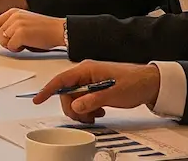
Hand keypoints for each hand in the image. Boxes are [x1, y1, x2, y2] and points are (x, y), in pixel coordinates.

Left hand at [0, 8, 64, 53]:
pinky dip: (17, 49)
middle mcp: (13, 15)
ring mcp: (17, 24)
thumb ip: (10, 27)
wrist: (58, 30)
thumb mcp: (23, 23)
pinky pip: (11, 47)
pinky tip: (26, 45)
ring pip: (2, 41)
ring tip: (21, 44)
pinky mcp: (21, 33)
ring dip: (9, 46)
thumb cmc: (43, 30)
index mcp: (12, 12)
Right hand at [33, 61, 160, 123]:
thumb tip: (75, 106)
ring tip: (95, 115)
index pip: (61, 79)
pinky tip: (98, 112)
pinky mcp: (95, 87)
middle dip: (72, 108)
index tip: (38, 99)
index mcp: (87, 69)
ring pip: (75, 98)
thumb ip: (91, 100)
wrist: (149, 84)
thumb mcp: (112, 94)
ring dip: (81, 110)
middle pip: (67, 92)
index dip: (48, 89)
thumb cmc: (133, 83)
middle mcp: (86, 73)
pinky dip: (88, 109)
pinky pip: (83, 100)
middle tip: (85, 117)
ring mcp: (90, 80)